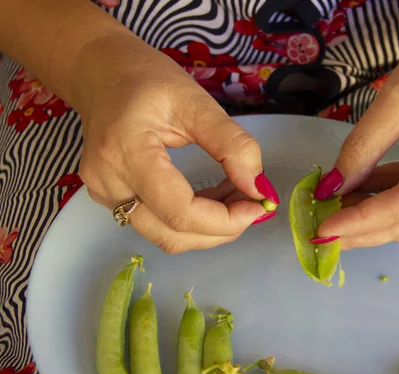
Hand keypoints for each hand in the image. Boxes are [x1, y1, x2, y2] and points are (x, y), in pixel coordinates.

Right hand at [77, 39, 278, 252]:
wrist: (101, 73)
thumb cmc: (146, 79)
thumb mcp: (197, 101)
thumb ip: (232, 145)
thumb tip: (259, 188)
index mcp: (126, 151)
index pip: (179, 212)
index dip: (224, 220)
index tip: (259, 207)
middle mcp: (108, 182)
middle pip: (172, 235)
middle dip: (221, 229)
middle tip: (254, 203)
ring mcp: (106, 195)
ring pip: (166, 236)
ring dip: (208, 226)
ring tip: (235, 195)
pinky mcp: (112, 199)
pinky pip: (158, 223)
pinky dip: (192, 219)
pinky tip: (213, 196)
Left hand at [313, 5, 398, 248]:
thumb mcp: (398, 97)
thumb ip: (364, 145)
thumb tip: (333, 186)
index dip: (364, 219)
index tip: (326, 229)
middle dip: (365, 229)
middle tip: (322, 236)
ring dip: (369, 216)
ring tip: (330, 216)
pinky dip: (380, 197)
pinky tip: (349, 196)